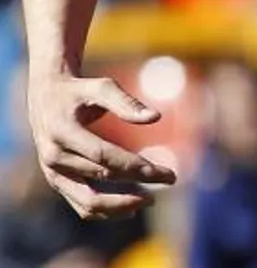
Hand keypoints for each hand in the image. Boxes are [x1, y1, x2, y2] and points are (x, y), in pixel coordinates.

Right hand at [28, 73, 175, 219]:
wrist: (45, 98)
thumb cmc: (79, 90)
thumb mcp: (101, 87)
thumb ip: (126, 102)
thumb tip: (155, 117)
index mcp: (63, 132)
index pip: (104, 156)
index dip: (136, 167)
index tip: (167, 173)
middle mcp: (54, 156)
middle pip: (101, 177)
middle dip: (137, 183)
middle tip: (171, 179)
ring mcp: (53, 172)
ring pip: (87, 201)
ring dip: (120, 206)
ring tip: (150, 200)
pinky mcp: (56, 181)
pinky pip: (80, 203)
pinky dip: (104, 211)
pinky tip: (130, 210)